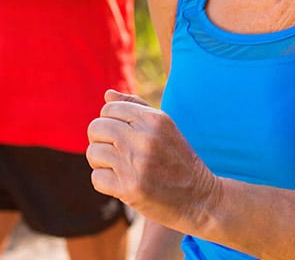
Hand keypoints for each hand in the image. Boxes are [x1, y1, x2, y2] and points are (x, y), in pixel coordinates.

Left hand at [86, 89, 219, 230]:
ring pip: (93, 153)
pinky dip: (105, 183)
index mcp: (154, 119)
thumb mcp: (165, 128)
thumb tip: (107, 94)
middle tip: (114, 152)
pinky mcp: (130, 189)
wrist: (201, 200)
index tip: (120, 136)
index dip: (109, 122)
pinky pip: (96, 178)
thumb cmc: (179, 161)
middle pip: (96, 128)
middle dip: (100, 140)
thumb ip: (136, 107)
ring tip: (118, 168)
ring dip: (101, 163)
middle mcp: (145, 138)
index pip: (108, 109)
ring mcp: (136, 164)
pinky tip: (121, 184)